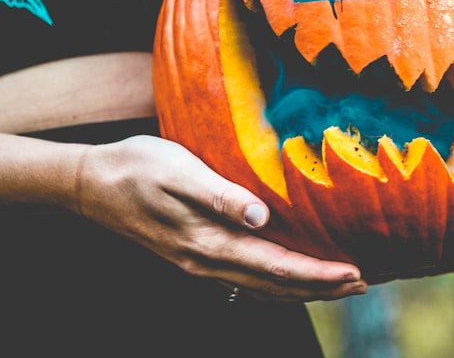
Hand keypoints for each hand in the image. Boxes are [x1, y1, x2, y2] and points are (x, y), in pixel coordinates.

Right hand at [74, 135, 366, 301]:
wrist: (90, 183)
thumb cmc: (138, 166)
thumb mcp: (178, 170)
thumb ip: (220, 194)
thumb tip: (262, 216)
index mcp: (207, 241)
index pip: (275, 265)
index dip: (317, 272)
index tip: (353, 271)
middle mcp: (206, 261)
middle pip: (275, 284)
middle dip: (321, 287)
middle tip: (363, 283)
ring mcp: (199, 263)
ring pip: (262, 287)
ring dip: (303, 288)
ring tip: (339, 285)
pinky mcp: (195, 255)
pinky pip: (246, 279)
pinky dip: (277, 282)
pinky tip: (291, 277)